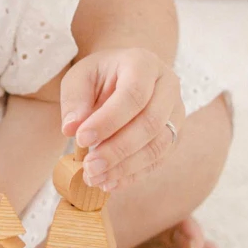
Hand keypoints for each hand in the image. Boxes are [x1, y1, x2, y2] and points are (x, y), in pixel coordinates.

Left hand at [59, 46, 182, 194]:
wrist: (122, 76)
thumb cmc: (100, 76)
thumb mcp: (80, 77)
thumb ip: (74, 100)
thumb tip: (71, 128)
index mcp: (144, 64)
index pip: (133, 94)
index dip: (108, 120)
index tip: (80, 139)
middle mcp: (168, 86)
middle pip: (150, 123)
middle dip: (117, 149)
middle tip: (89, 167)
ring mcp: (176, 112)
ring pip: (159, 146)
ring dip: (126, 167)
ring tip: (96, 179)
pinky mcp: (176, 135)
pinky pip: (159, 160)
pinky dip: (134, 174)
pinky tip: (110, 183)